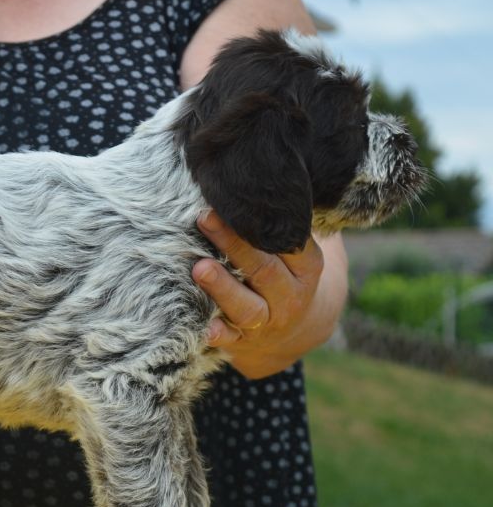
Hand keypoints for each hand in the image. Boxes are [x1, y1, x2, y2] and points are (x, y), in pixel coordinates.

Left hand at [192, 210, 331, 378]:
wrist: (296, 332)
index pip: (288, 242)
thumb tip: (269, 164)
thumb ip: (285, 216)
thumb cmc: (285, 271)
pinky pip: (232, 341)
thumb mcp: (297, 245)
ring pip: (248, 307)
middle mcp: (290, 294)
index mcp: (307, 265)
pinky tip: (205, 329)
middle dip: (233, 244)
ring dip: (223, 288)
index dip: (262, 224)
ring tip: (200, 268)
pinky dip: (219, 336)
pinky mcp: (245, 342)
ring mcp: (269, 321)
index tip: (236, 200)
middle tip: (205, 219)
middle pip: (263, 269)